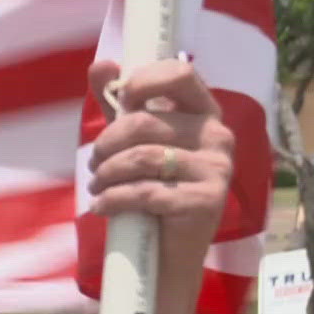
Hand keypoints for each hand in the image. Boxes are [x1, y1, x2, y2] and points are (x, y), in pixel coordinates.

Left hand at [85, 58, 234, 270]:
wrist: (169, 249)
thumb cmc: (152, 185)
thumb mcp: (133, 140)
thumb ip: (119, 103)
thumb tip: (101, 64)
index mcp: (204, 112)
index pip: (180, 74)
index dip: (144, 81)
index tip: (120, 101)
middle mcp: (218, 135)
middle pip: (145, 122)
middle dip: (106, 143)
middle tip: (95, 163)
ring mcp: (217, 168)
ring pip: (141, 157)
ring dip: (106, 173)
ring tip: (97, 184)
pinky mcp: (207, 201)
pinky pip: (145, 192)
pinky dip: (113, 199)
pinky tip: (102, 205)